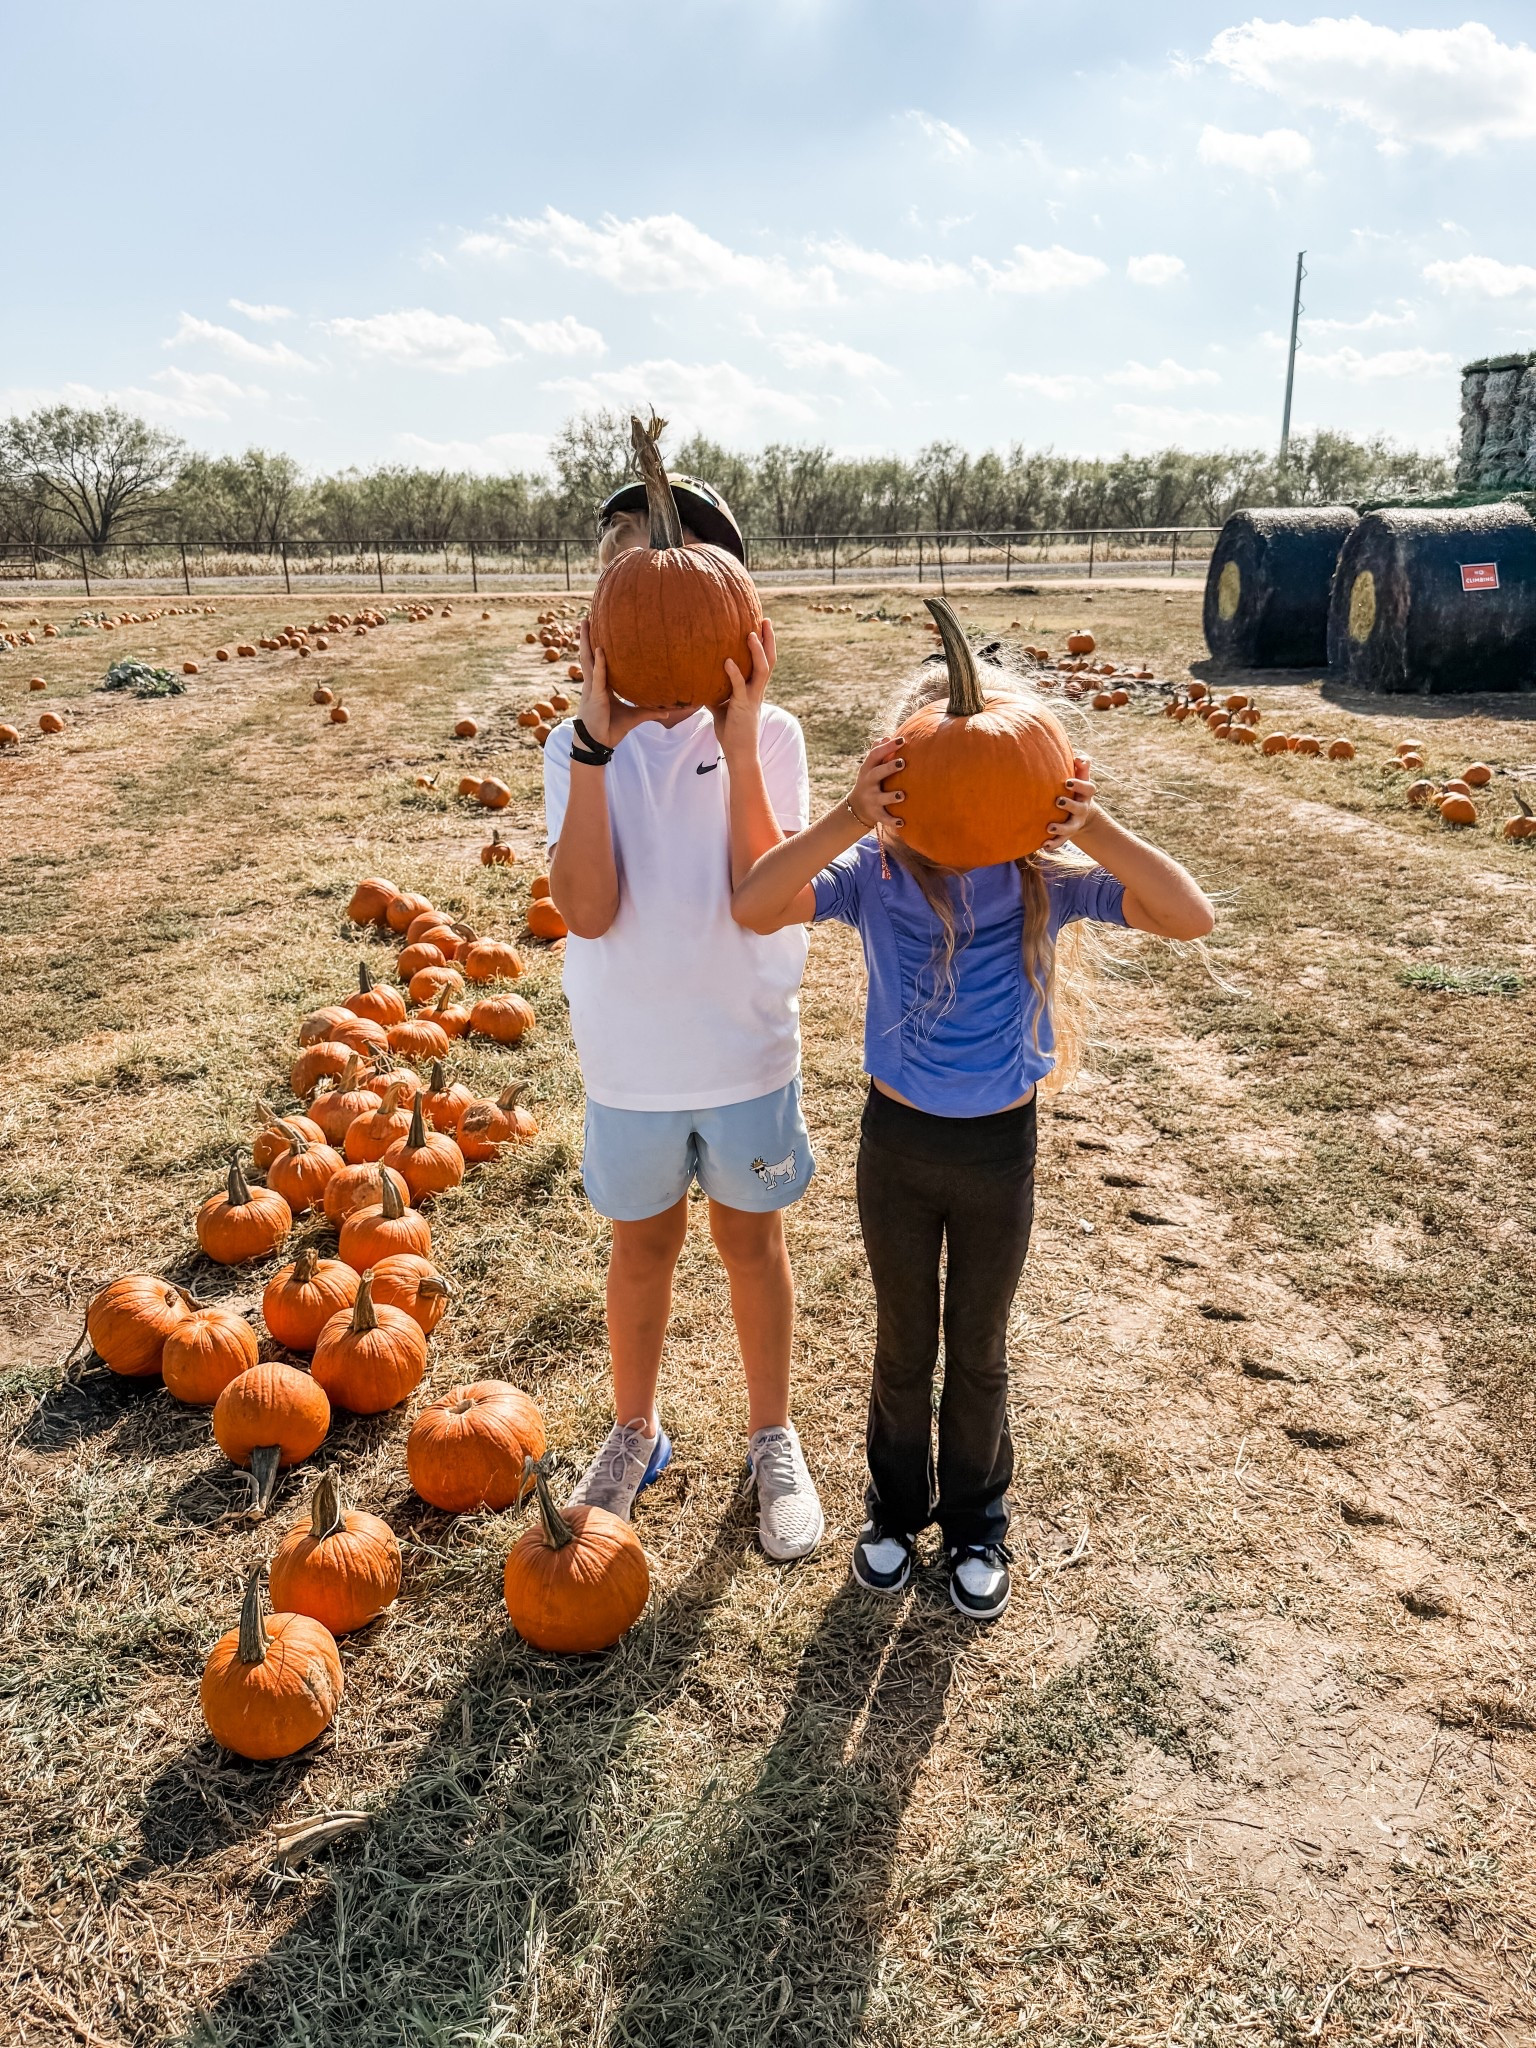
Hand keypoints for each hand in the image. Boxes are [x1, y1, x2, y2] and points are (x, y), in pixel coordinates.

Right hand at [575, 619, 663, 748]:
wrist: (598, 743)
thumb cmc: (611, 729)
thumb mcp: (633, 717)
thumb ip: (648, 711)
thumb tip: (667, 711)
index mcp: (601, 686)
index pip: (598, 662)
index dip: (597, 647)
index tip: (598, 630)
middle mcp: (593, 683)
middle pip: (589, 655)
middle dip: (587, 637)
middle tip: (586, 618)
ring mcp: (592, 688)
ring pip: (588, 660)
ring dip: (586, 641)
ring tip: (585, 623)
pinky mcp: (595, 696)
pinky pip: (598, 677)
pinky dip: (600, 664)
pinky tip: (600, 650)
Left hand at [712, 620, 775, 756]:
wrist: (739, 753)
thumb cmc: (731, 731)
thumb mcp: (719, 707)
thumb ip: (713, 692)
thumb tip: (696, 681)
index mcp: (754, 688)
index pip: (763, 661)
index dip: (764, 643)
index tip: (761, 624)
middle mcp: (757, 690)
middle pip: (769, 659)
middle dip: (769, 639)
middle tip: (766, 619)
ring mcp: (752, 697)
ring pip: (762, 669)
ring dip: (757, 651)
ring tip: (750, 633)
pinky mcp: (743, 706)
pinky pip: (740, 686)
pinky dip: (734, 673)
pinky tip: (726, 661)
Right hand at [847, 737, 905, 831]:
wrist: (857, 807)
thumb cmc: (870, 781)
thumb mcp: (870, 767)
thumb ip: (878, 752)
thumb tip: (886, 736)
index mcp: (868, 769)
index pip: (875, 755)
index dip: (888, 747)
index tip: (902, 740)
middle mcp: (868, 783)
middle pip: (877, 773)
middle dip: (889, 768)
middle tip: (902, 762)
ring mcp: (871, 799)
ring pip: (881, 798)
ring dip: (891, 796)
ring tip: (902, 795)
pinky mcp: (875, 814)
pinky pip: (884, 818)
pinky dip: (892, 821)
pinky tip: (902, 822)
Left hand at [1044, 756, 1101, 843]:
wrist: (1077, 811)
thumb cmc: (1074, 787)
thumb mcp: (1080, 775)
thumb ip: (1082, 764)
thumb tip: (1079, 757)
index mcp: (1085, 793)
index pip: (1088, 788)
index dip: (1079, 785)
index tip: (1067, 782)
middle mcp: (1082, 808)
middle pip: (1080, 808)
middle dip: (1070, 805)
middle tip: (1058, 801)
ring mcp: (1075, 823)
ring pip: (1070, 828)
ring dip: (1060, 829)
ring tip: (1049, 827)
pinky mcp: (1066, 834)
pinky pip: (1060, 841)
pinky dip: (1053, 844)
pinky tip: (1044, 846)